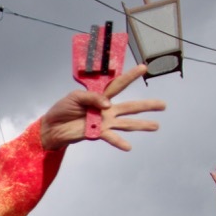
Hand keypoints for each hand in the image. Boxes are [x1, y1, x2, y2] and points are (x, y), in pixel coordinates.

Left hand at [40, 64, 163, 151]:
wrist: (52, 127)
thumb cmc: (62, 109)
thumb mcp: (74, 97)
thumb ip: (92, 97)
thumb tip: (108, 104)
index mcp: (101, 96)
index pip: (118, 84)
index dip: (130, 76)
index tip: (144, 68)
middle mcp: (106, 109)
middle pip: (130, 106)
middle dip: (147, 105)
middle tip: (163, 104)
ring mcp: (104, 122)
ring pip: (126, 123)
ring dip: (141, 125)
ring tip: (156, 126)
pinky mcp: (97, 133)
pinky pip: (111, 137)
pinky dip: (118, 142)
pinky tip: (128, 147)